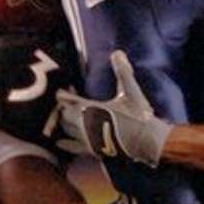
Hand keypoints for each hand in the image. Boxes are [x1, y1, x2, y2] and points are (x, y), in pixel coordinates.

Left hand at [56, 51, 171, 166]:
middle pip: (62, 115)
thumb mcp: (131, 91)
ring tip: (57, 120)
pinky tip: (59, 142)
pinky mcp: (91, 150)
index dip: (62, 95)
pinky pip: (71, 147)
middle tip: (58, 104)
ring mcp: (86, 138)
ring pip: (64, 130)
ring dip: (60, 124)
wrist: (146, 142)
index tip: (59, 91)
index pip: (69, 99)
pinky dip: (64, 143)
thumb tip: (118, 52)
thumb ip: (122, 71)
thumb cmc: (138, 116)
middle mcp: (84, 123)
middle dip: (60, 109)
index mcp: (91, 108)